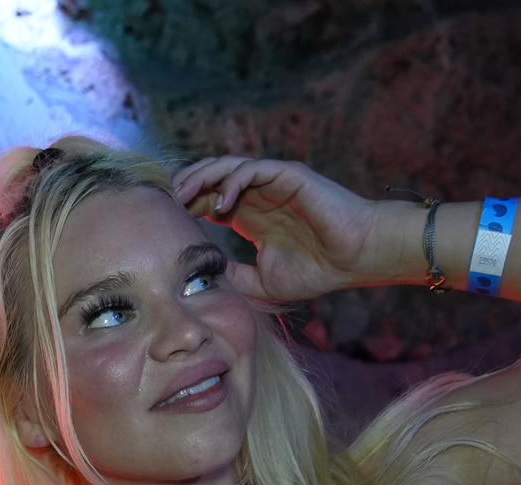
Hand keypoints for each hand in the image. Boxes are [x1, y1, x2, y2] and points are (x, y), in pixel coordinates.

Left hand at [172, 155, 382, 301]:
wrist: (356, 259)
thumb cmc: (319, 270)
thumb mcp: (262, 280)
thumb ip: (234, 274)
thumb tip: (204, 277)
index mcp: (251, 215)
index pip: (208, 201)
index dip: (186, 208)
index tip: (166, 224)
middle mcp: (258, 194)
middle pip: (210, 179)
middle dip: (185, 188)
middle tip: (164, 204)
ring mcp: (272, 182)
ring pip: (226, 167)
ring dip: (201, 177)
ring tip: (182, 195)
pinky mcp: (288, 174)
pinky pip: (252, 169)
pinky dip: (231, 181)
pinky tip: (220, 204)